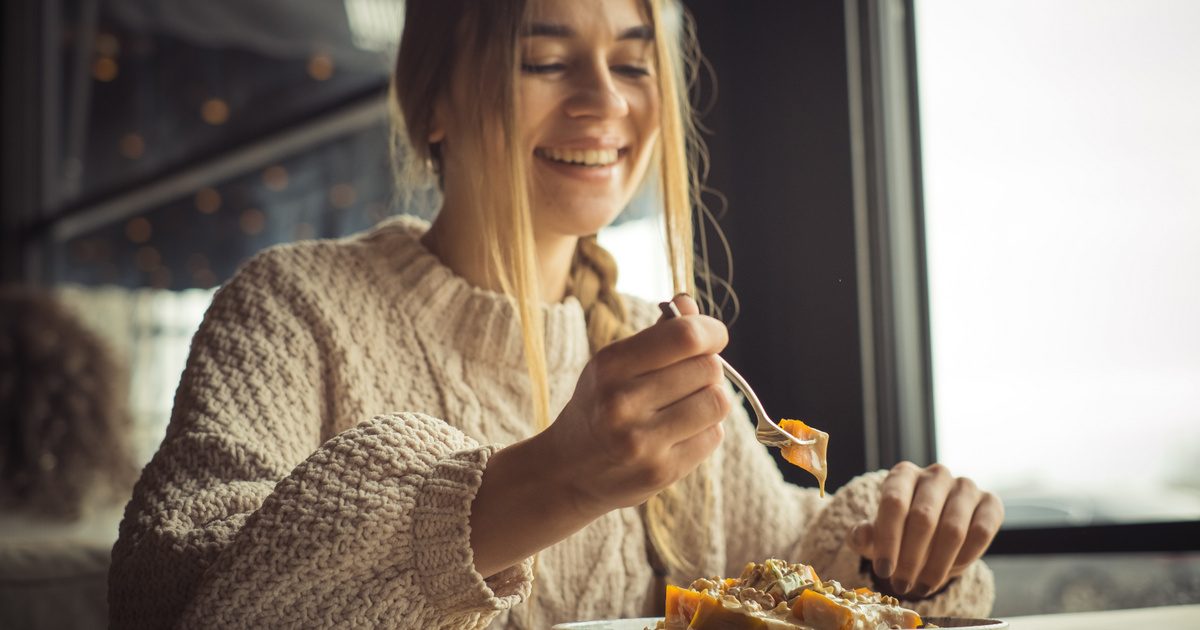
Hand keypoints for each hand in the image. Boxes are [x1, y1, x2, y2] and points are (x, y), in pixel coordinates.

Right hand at [545, 294, 730, 518]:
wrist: (566, 471)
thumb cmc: (598, 407)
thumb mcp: (613, 364)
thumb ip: (656, 334)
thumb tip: (689, 302)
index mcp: (610, 366)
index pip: (686, 336)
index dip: (711, 331)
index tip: (712, 336)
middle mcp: (622, 404)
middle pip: (708, 368)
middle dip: (707, 368)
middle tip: (688, 378)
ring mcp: (642, 442)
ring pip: (717, 402)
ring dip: (710, 399)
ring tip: (688, 404)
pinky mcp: (661, 472)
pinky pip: (714, 436)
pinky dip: (706, 430)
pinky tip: (680, 432)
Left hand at [849, 462, 1003, 598]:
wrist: (933, 530)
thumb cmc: (899, 529)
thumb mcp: (877, 534)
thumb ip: (864, 534)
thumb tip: (860, 535)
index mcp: (903, 474)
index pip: (894, 502)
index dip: (888, 539)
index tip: (883, 570)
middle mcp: (935, 474)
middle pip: (923, 517)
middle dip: (910, 558)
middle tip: (901, 585)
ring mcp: (965, 486)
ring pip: (953, 529)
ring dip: (936, 565)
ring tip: (921, 587)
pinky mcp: (990, 503)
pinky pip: (981, 533)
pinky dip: (964, 558)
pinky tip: (948, 573)